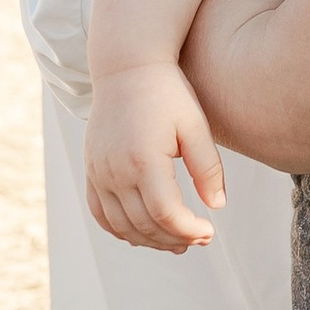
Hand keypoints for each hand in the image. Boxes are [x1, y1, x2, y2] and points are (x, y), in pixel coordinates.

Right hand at [85, 64, 226, 253]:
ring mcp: (98, 171)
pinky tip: (142, 233)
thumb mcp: (196, 126)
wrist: (127, 67)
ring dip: (149, 240)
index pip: (167, 214)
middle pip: (144, 224)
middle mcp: (115, 170)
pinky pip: (100, 212)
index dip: (189, 230)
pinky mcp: (91, 169)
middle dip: (174, 239)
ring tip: (176, 242)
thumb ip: (207, 168)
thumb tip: (217, 207)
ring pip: (121, 225)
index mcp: (143, 159)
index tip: (209, 231)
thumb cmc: (166, 92)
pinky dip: (120, 230)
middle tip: (199, 240)